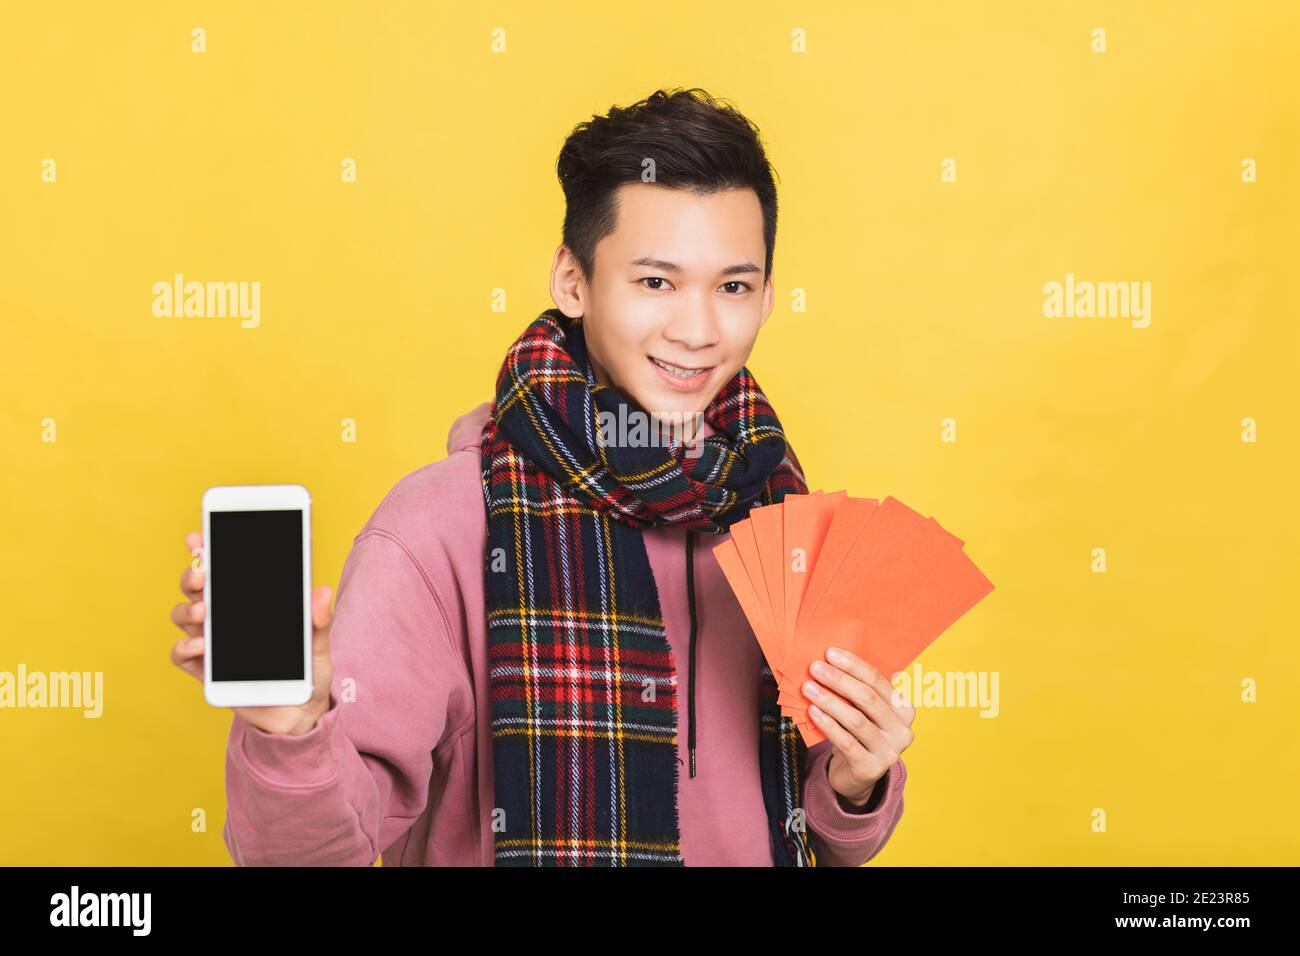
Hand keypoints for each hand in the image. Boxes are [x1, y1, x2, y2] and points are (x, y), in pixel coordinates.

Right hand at [169, 531, 335, 735]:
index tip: (199, 536)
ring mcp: (214, 645)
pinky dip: (184, 648)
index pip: (223, 572)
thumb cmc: (307, 671)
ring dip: (188, 610)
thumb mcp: (318, 644)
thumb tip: (321, 592)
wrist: (301, 712)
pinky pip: (182, 656)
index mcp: (249, 604)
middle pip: (197, 589)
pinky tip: (200, 646)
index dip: (206, 552)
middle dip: (193, 576)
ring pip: (185, 617)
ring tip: (204, 611)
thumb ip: (317, 621)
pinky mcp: (207, 672)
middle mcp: (225, 619)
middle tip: (202, 574)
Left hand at [803, 646, 915, 807]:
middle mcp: (902, 731)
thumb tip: (834, 657)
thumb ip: (859, 688)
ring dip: (829, 701)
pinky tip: (813, 712)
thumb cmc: (859, 733)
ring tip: (808, 688)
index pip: (877, 681)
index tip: (830, 653)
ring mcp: (889, 751)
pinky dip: (828, 725)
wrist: (857, 775)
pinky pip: (846, 742)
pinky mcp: (871, 768)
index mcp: (904, 709)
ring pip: (855, 720)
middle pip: (867, 698)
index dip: (853, 665)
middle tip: (815, 667)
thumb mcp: (865, 711)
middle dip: (838, 680)